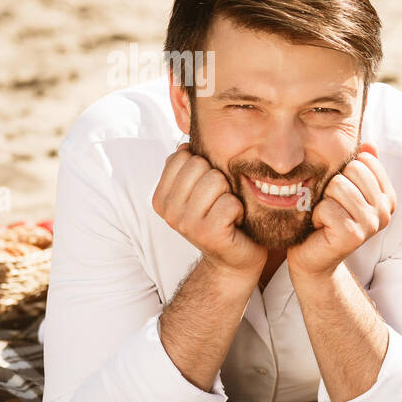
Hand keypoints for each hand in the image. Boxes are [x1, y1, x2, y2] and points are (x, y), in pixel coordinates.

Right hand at [153, 142, 265, 279]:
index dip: (204, 167)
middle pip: (200, 165)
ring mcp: (185, 224)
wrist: (234, 259)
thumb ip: (189, 167)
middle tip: (220, 202)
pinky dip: (239, 210)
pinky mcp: (208, 233)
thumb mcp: (200, 190)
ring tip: (227, 212)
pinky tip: (235, 223)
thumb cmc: (221, 218)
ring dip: (230, 195)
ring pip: (216, 180)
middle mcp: (168, 211)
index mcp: (161, 197)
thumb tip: (185, 142)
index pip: (183, 156)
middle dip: (218, 179)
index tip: (208, 191)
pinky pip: (230, 202)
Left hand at [286, 142, 395, 278]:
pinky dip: (316, 215)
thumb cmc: (327, 219)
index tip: (341, 194)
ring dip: (324, 200)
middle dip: (333, 185)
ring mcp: (371, 224)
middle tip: (332, 206)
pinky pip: (327, 207)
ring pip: (339, 186)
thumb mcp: (344, 189)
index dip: (345, 172)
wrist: (313, 256)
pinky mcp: (353, 235)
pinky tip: (321, 227)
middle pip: (353, 170)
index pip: (365, 160)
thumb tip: (369, 144)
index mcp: (387, 196)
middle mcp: (384, 210)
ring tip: (326, 216)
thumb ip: (360, 168)